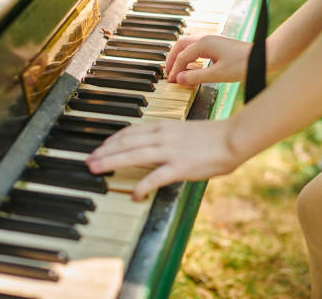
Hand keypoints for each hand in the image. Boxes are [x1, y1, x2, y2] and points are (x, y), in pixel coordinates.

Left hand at [86, 119, 238, 199]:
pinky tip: (134, 195)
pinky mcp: (179, 167)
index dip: (111, 141)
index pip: (130, 132)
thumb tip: (152, 147)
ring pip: (133, 155)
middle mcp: (162, 136)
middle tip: (89, 161)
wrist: (232, 138)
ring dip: (112, 162)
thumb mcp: (183, 131)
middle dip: (104, 152)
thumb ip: (166, 137)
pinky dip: (142, 186)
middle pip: (125, 142)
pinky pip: (155, 177)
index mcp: (163, 126)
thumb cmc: (211, 137)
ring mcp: (169, 151)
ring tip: (97, 170)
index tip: (100, 148)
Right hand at [165, 35, 252, 84]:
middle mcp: (206, 38)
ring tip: (177, 70)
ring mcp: (211, 40)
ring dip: (180, 56)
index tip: (171, 82)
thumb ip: (196, 77)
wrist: (261, 57)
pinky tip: (191, 66)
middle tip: (168, 73)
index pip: (182, 57)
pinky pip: (196, 47)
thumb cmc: (243, 64)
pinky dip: (189, 56)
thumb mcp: (218, 74)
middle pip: (180, 45)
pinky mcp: (216, 45)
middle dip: (172, 59)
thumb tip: (179, 79)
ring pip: (187, 45)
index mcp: (204, 44)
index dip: (175, 70)